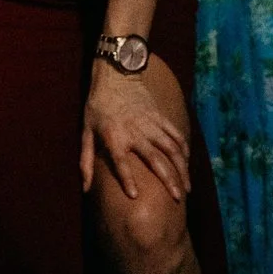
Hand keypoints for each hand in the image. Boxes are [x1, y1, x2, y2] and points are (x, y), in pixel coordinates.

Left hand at [80, 63, 189, 201]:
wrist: (115, 75)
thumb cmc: (97, 106)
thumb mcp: (86, 131)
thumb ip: (85, 161)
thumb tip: (85, 188)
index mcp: (114, 137)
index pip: (120, 162)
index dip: (127, 179)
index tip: (135, 196)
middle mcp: (135, 133)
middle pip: (155, 159)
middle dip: (168, 180)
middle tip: (178, 198)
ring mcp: (151, 124)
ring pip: (171, 149)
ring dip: (181, 168)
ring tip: (187, 187)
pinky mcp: (160, 117)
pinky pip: (176, 135)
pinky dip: (184, 149)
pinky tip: (187, 163)